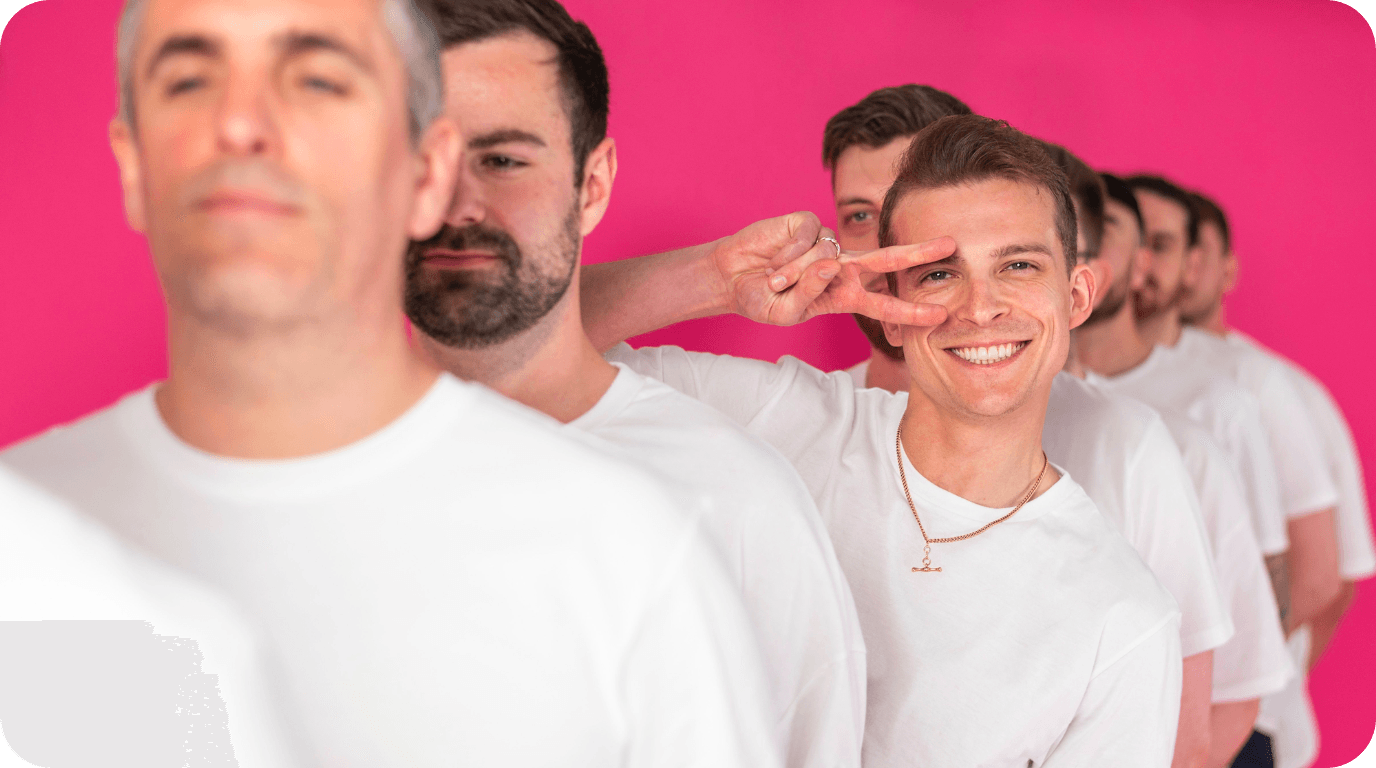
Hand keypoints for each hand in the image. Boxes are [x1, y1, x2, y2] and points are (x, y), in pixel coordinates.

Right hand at [707, 212, 952, 326]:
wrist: (730, 277)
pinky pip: (809, 239)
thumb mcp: (784, 312)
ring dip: (796, 274)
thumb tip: (831, 263)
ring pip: (828, 256)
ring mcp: (826, 243)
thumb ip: (809, 295)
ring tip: (774, 281)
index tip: (939, 316)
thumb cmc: (760, 299)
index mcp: (842, 295)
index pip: (883, 303)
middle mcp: (841, 267)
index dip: (910, 311)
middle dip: (918, 252)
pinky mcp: (807, 223)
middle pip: (887, 259)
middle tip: (951, 245)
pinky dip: (788, 256)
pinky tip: (773, 262)